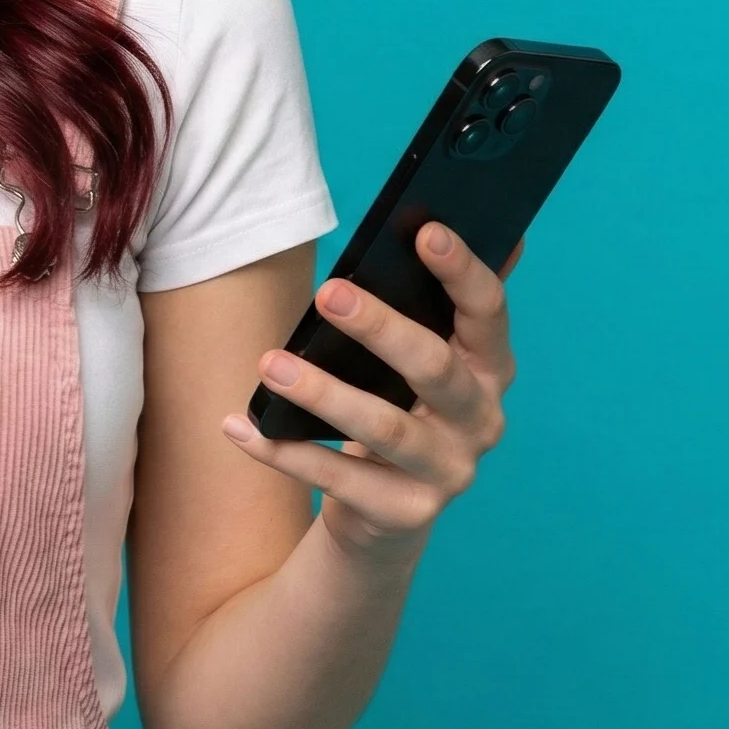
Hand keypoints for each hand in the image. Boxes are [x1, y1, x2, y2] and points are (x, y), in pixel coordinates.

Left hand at [220, 225, 521, 565]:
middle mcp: (481, 420)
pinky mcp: (405, 513)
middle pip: (435, 368)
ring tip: (271, 364)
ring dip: (323, 393)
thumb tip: (434, 214)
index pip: (488, 313)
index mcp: (489, 368)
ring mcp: (448, 472)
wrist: (388, 510)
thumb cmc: (398, 403)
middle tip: (329, 292)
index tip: (425, 231)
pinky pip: (335, 480)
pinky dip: (282, 451)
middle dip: (382, 327)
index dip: (462, 272)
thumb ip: (429, 298)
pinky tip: (239, 425)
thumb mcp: (421, 353)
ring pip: (384, 428)